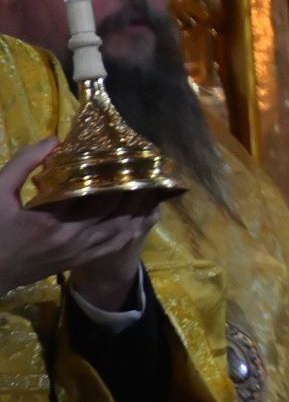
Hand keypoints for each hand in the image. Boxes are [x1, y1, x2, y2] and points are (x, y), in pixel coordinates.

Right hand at [0, 137, 157, 304]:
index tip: (122, 154)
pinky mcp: (81, 260)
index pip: (92, 191)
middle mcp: (72, 237)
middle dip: (133, 187)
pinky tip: (142, 214)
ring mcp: (79, 252)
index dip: (111, 172)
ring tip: (152, 187)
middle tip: (143, 167)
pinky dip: (134, 228)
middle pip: (115, 209)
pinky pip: (116, 244)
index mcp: (50, 218)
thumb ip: (23, 164)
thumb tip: (55, 140)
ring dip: (139, 208)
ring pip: (123, 229)